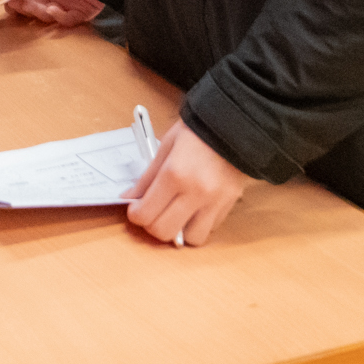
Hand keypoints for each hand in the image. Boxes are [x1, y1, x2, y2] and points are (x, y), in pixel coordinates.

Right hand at [0, 0, 102, 25]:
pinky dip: (58, 17)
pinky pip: (67, 21)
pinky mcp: (80, 12)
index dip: (16, 5)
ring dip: (41, 13)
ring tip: (41, 6)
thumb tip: (5, 1)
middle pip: (33, 10)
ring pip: (47, 17)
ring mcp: (65, 5)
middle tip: (24, 5)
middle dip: (27, 9)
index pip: (22, 0)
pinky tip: (53, 9)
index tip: (10, 5)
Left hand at [128, 121, 250, 246]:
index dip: (136, 215)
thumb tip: (130, 198)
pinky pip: (210, 229)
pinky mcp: (229, 205)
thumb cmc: (196, 132)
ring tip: (176, 215)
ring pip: (191, 239)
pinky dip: (198, 225)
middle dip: (153, 226)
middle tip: (152, 213)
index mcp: (175, 174)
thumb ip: (147, 178)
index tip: (136, 209)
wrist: (233, 124)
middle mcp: (196, 192)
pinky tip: (193, 210)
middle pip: (165, 232)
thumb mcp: (165, 147)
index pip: (146, 213)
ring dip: (179, 231)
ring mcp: (215, 201)